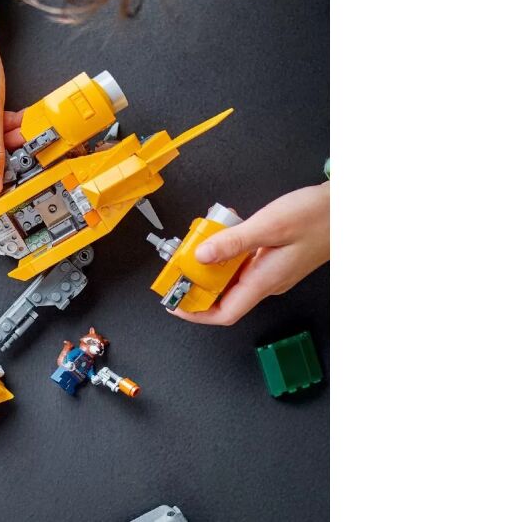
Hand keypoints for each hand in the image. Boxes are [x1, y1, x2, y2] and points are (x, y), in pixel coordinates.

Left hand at [171, 182, 329, 325]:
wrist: (347, 208)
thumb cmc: (317, 217)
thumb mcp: (269, 225)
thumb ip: (232, 241)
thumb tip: (201, 256)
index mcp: (265, 280)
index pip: (225, 313)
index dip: (196, 313)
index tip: (175, 303)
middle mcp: (268, 282)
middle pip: (225, 295)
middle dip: (199, 282)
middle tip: (181, 263)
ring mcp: (273, 272)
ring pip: (233, 276)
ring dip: (213, 262)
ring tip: (201, 240)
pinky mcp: (276, 259)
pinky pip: (244, 261)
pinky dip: (230, 249)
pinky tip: (226, 228)